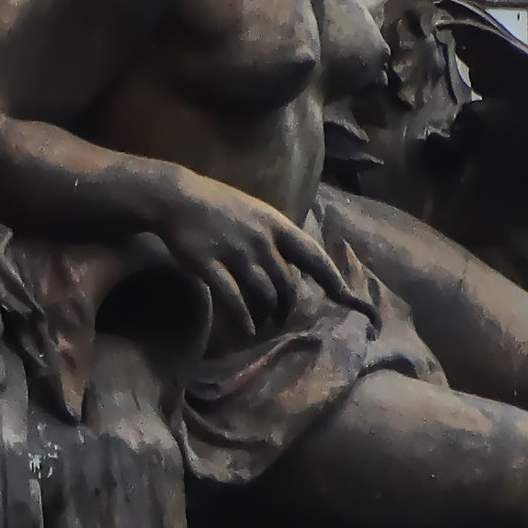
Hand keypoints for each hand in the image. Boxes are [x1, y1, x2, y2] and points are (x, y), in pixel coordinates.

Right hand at [149, 171, 361, 347]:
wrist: (178, 197)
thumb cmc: (219, 205)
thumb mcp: (258, 212)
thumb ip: (279, 238)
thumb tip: (299, 266)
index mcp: (277, 225)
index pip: (314, 257)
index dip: (333, 281)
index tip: (350, 302)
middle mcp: (262, 241)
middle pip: (287, 284)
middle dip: (287, 306)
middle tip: (280, 317)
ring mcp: (236, 254)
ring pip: (264, 295)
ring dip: (266, 314)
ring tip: (262, 324)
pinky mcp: (210, 266)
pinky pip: (234, 300)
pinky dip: (243, 319)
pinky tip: (246, 331)